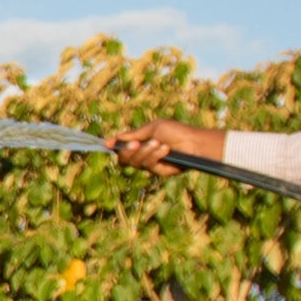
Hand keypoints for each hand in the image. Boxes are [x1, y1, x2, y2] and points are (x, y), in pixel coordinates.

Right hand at [106, 121, 222, 177]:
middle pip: (123, 158)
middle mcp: (142, 154)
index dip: (113, 146)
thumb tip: (111, 140)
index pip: (121, 147)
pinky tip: (166, 149)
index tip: (106, 144)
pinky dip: (156, 156)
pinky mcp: (159, 171)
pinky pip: (148, 166)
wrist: (193, 142)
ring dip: (146, 152)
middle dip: (127, 151)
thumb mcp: (151, 128)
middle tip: (136, 144)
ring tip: (159, 143)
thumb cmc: (175, 131)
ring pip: (135, 163)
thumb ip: (132, 135)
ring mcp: (150, 164)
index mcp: (139, 142)